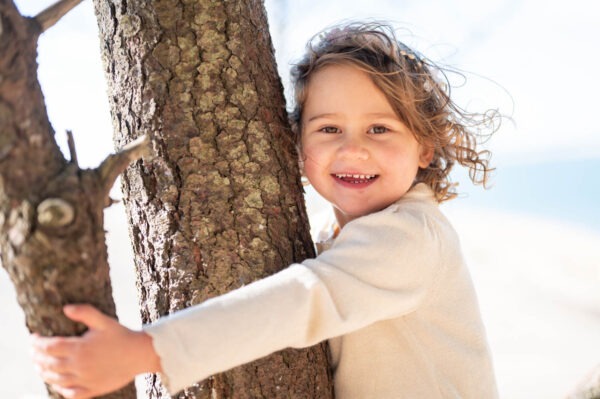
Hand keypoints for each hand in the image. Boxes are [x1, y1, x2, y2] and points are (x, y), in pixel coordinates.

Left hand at [31, 304, 161, 398]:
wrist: (140, 354)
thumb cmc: (121, 335)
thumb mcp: (104, 321)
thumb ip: (85, 312)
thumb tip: (65, 308)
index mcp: (79, 348)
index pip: (48, 347)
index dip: (37, 343)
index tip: (33, 337)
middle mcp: (79, 366)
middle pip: (48, 364)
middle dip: (36, 357)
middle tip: (32, 352)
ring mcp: (85, 379)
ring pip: (55, 380)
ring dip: (43, 373)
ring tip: (38, 367)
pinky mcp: (92, 389)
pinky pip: (70, 393)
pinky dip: (59, 389)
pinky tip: (56, 383)